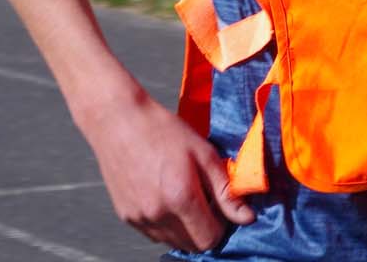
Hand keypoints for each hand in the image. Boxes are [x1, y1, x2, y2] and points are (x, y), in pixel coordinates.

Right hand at [77, 88, 254, 250]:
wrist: (119, 122)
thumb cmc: (164, 131)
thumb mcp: (204, 154)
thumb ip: (226, 191)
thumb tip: (247, 218)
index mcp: (180, 197)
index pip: (210, 239)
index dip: (222, 225)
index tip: (221, 206)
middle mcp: (157, 214)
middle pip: (192, 245)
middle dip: (205, 228)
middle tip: (205, 200)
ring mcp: (139, 218)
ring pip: (172, 241)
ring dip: (185, 228)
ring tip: (185, 195)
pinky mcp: (126, 216)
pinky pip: (153, 234)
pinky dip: (165, 224)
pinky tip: (166, 196)